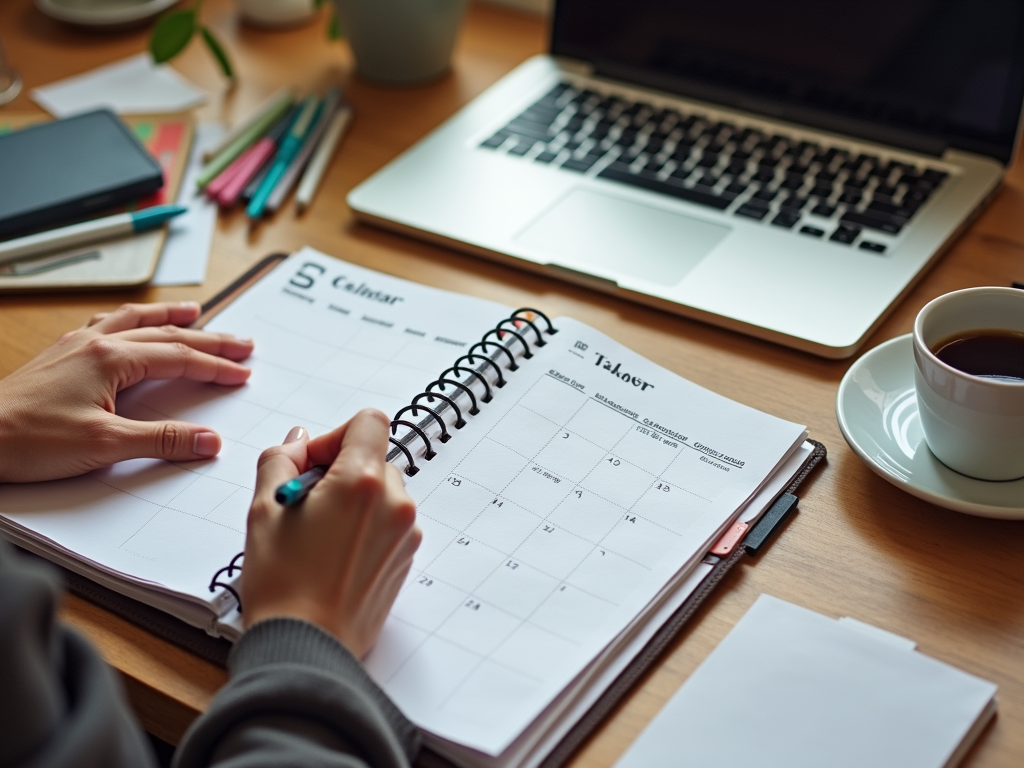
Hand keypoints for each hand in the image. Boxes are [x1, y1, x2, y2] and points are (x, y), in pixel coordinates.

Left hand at [0, 301, 252, 482]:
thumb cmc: (28, 439)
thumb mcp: (105, 444)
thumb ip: (163, 440)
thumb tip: (209, 440)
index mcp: (111, 358)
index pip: (179, 357)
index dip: (215, 366)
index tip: (241, 373)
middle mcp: (95, 344)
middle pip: (165, 333)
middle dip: (208, 338)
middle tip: (241, 342)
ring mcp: (75, 347)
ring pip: (134, 320)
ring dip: (169, 316)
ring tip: (194, 312)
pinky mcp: (60, 358)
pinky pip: (106, 325)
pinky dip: (131, 321)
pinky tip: (130, 325)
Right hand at [242, 410, 421, 656]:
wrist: (307, 646)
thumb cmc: (282, 583)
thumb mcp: (264, 509)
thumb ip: (281, 460)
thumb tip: (299, 443)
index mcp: (362, 482)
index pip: (369, 422)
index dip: (335, 436)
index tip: (312, 464)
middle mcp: (395, 503)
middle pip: (374, 459)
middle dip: (340, 473)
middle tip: (304, 505)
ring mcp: (406, 533)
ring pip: (382, 493)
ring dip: (354, 501)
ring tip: (318, 537)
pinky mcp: (406, 558)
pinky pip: (388, 523)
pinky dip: (365, 528)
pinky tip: (334, 557)